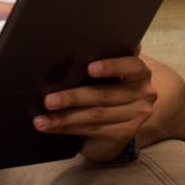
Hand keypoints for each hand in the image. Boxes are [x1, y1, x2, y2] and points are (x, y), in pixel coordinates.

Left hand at [33, 54, 156, 161]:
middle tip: (48, 100)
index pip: (131, 66)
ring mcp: (135, 116)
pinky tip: (50, 127)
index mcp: (139, 72)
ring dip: (64, 118)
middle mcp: (143, 94)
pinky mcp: (124, 134)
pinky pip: (92, 130)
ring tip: (42, 120)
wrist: (125, 116)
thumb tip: (70, 49)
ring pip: (95, 116)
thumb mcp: (109, 71)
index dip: (111, 67)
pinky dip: (67, 128)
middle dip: (73, 98)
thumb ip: (100, 58)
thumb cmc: (109, 84)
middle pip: (104, 95)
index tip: (90, 68)